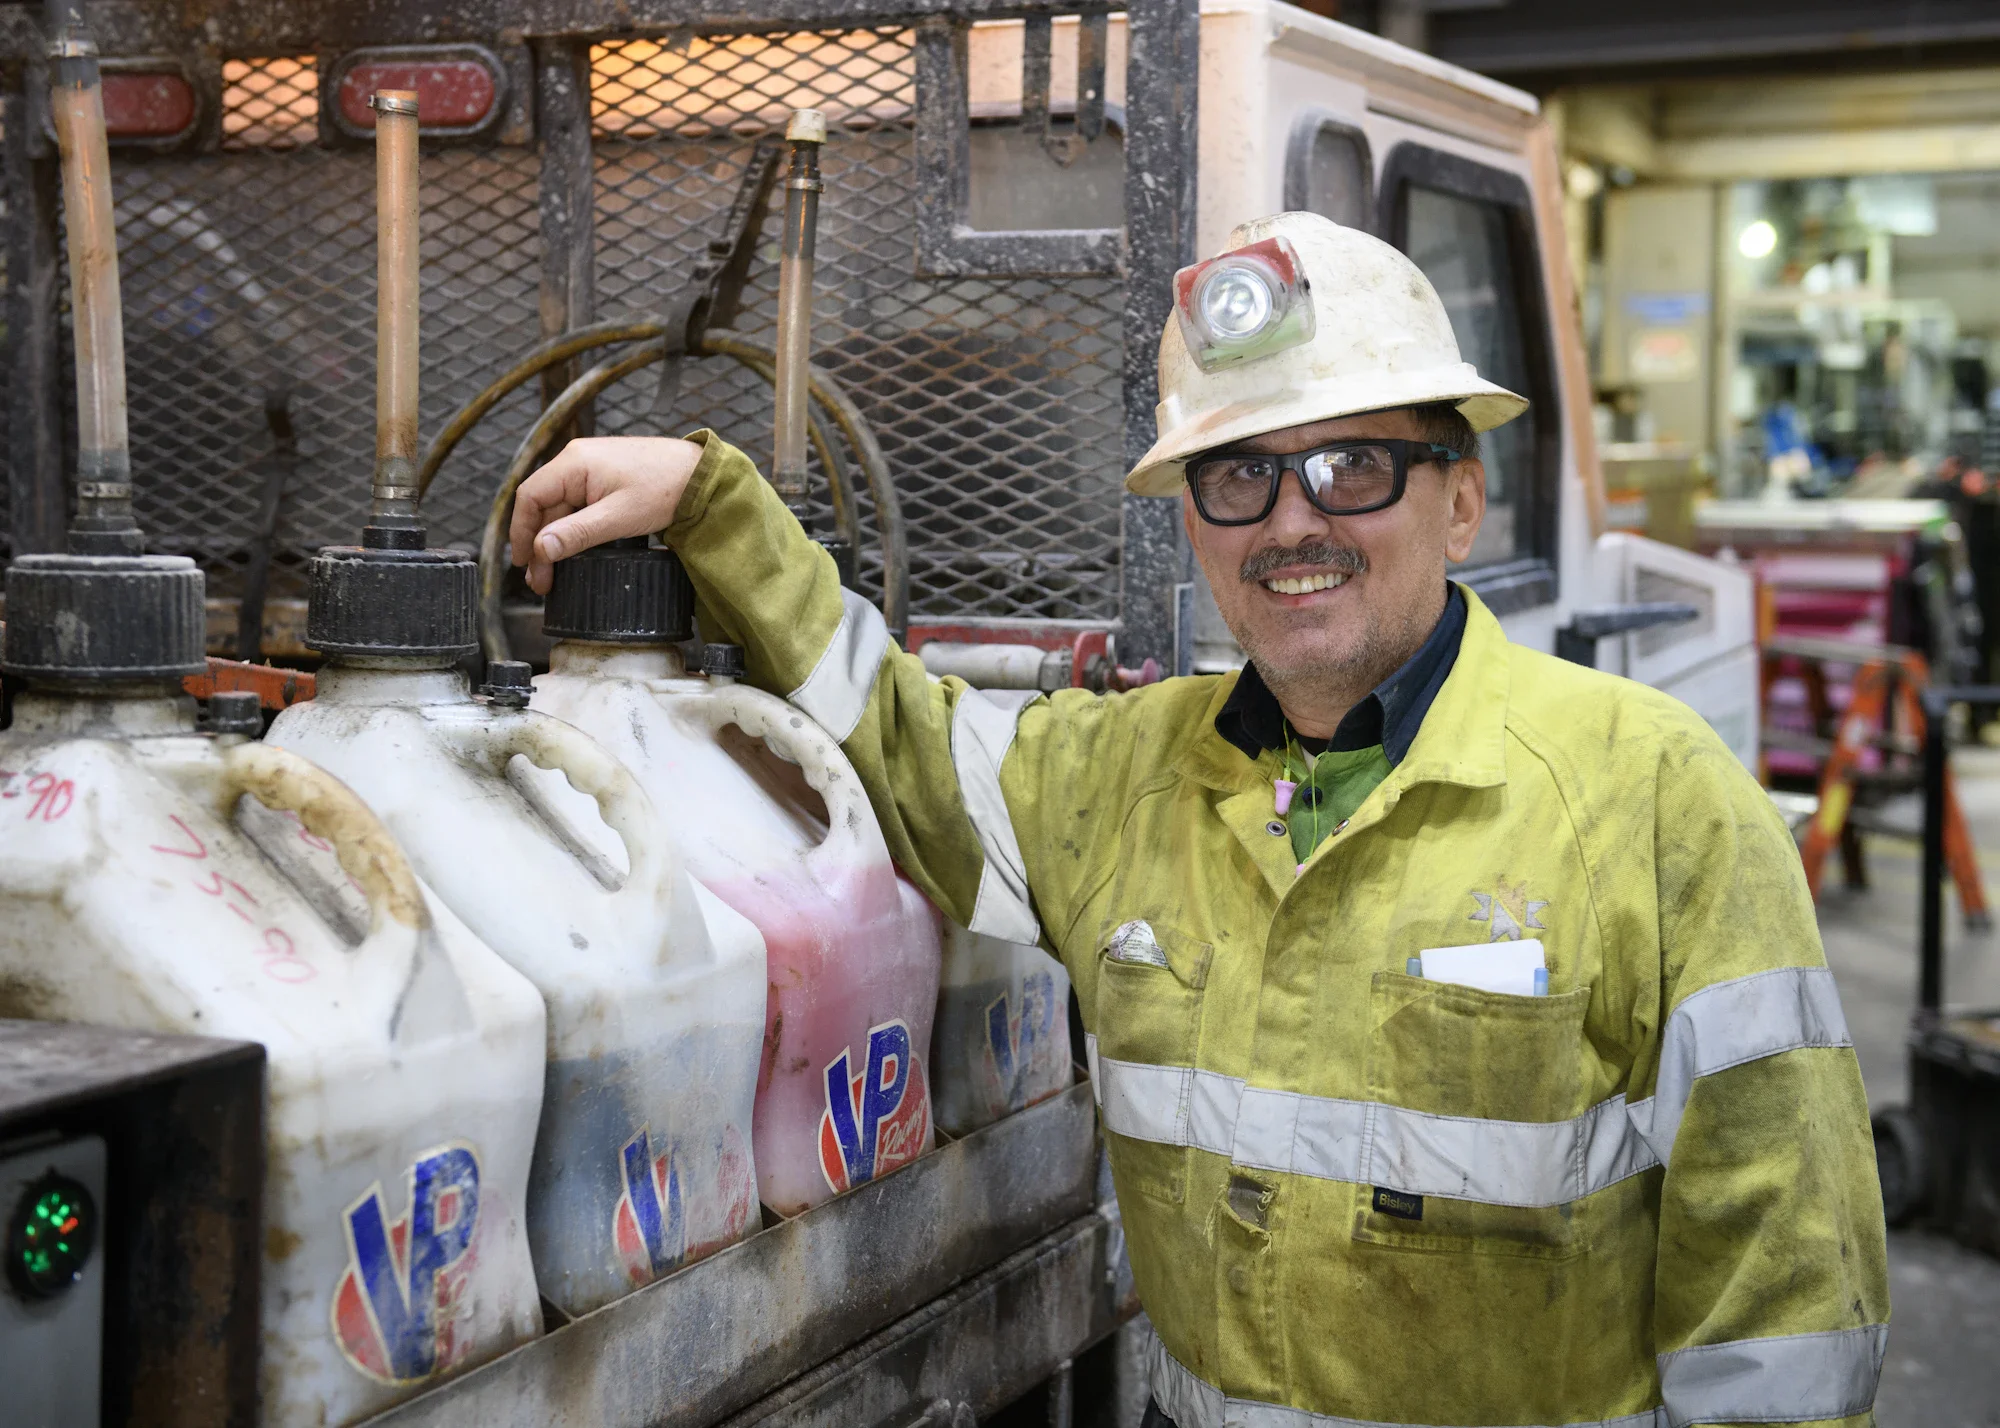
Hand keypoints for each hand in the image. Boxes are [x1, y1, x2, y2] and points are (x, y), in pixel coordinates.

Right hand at [509, 436, 704, 594]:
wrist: (701, 475)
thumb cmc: (666, 488)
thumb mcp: (618, 518)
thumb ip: (577, 533)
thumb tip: (540, 549)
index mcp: (574, 463)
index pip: (529, 496)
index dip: (520, 532)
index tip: (524, 563)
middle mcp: (576, 460)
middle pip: (544, 506)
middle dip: (540, 545)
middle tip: (542, 582)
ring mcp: (590, 469)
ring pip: (560, 509)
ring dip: (555, 541)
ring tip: (555, 574)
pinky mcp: (604, 479)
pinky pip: (577, 506)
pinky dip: (572, 529)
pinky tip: (573, 552)